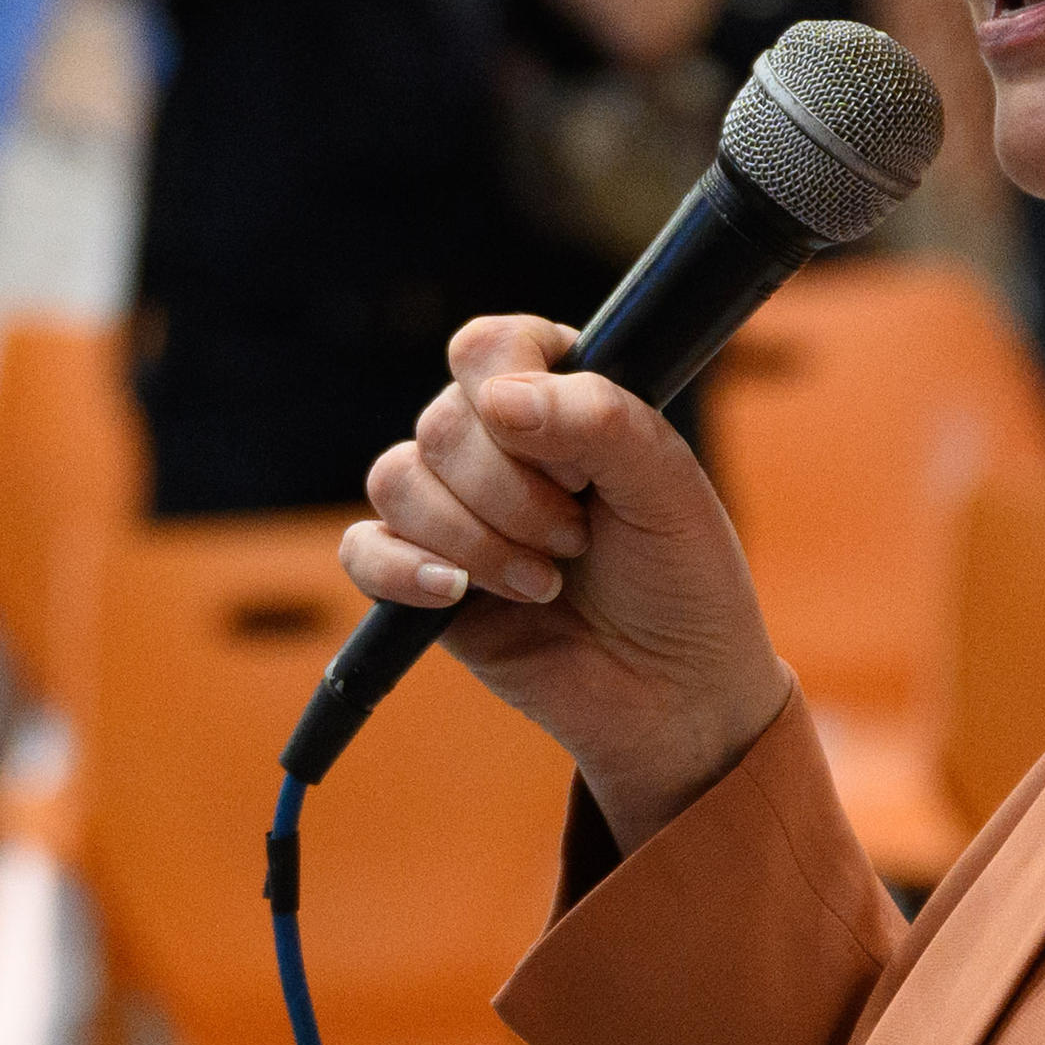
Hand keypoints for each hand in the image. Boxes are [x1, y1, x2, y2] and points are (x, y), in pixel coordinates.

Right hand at [347, 313, 789, 848]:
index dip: (513, 393)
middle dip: (512, 494)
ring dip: (475, 540)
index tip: (573, 458)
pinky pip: (362, 550)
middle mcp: (494, 444)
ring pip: (397, 480)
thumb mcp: (668, 489)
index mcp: (555, 397)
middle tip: (578, 541)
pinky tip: (455, 595)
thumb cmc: (682, 581)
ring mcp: (451, 510)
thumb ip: (599, 421)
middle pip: (442, 423)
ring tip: (543, 585)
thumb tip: (498, 398)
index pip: (489, 348)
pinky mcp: (416, 579)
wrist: (673, 695)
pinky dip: (400, 570)